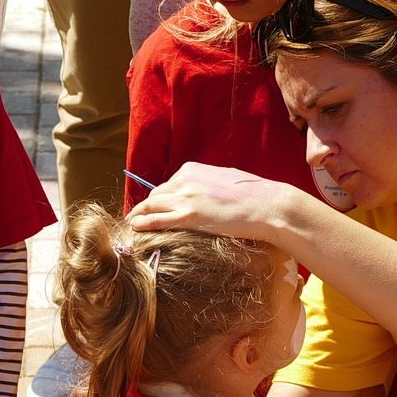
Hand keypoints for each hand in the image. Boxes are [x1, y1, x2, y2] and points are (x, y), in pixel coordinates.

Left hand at [125, 162, 294, 240]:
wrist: (265, 204)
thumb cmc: (253, 194)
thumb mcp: (225, 179)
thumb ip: (208, 183)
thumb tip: (204, 191)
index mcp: (192, 170)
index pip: (168, 184)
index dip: (160, 197)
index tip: (154, 205)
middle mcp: (185, 180)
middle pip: (157, 194)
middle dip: (147, 206)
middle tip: (138, 216)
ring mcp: (186, 198)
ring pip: (152, 206)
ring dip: (139, 214)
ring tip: (131, 222)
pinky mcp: (189, 216)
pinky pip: (157, 219)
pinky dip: (142, 223)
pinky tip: (134, 227)